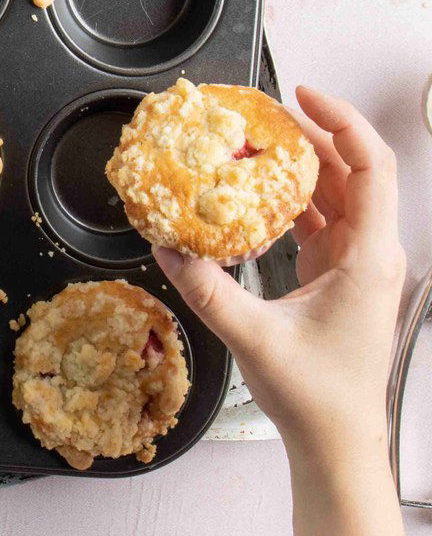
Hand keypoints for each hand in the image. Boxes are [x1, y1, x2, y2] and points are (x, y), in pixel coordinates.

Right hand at [154, 86, 405, 467]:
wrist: (338, 441)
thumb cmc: (314, 396)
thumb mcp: (253, 337)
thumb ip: (207, 290)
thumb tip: (165, 246)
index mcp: (367, 258)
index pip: (370, 167)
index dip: (341, 121)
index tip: (302, 94)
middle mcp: (371, 252)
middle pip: (352, 170)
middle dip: (311, 133)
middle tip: (262, 112)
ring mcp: (356, 263)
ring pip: (337, 193)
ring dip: (301, 163)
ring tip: (257, 140)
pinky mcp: (337, 275)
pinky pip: (321, 219)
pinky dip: (292, 197)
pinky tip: (257, 191)